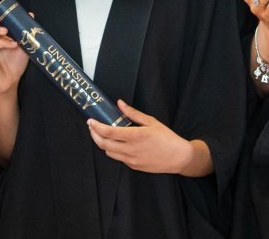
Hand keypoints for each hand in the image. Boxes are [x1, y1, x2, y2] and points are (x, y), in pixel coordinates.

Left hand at [87, 100, 202, 174]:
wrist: (178, 157)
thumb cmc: (167, 138)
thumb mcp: (151, 121)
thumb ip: (133, 113)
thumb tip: (119, 103)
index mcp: (135, 136)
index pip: (108, 132)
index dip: (96, 127)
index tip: (90, 121)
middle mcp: (130, 149)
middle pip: (103, 144)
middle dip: (94, 135)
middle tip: (92, 127)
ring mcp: (131, 160)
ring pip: (109, 153)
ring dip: (103, 143)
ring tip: (103, 134)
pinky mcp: (134, 166)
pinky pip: (118, 158)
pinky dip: (113, 150)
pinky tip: (117, 143)